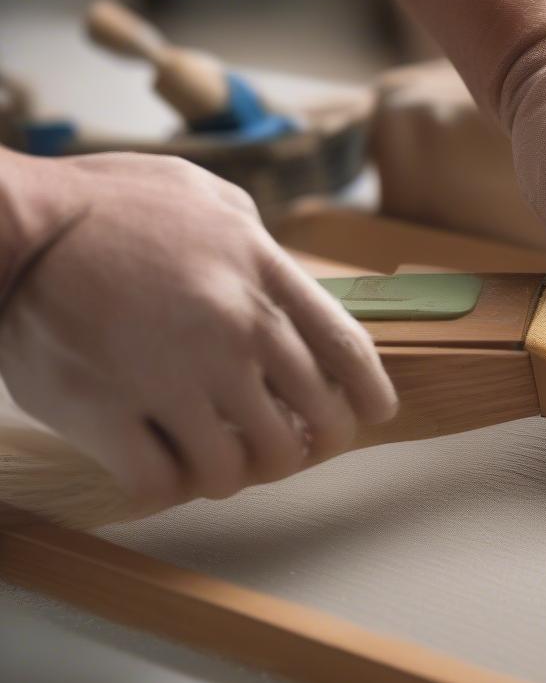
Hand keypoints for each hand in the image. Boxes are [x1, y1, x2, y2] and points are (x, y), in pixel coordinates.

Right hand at [0, 151, 396, 508]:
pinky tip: (159, 470)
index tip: (372, 415)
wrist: (4, 227)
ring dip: (236, 474)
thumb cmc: (100, 205)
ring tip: (217, 460)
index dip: (370, 396)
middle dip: (309, 448)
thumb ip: (255, 236)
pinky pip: (164, 485)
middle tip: (286, 447)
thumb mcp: (200, 195)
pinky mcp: (109, 413)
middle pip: (311, 426)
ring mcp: (174, 375)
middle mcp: (232, 328)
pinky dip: (167, 488)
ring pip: (244, 469)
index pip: (347, 352)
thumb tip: (287, 275)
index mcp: (260, 273)